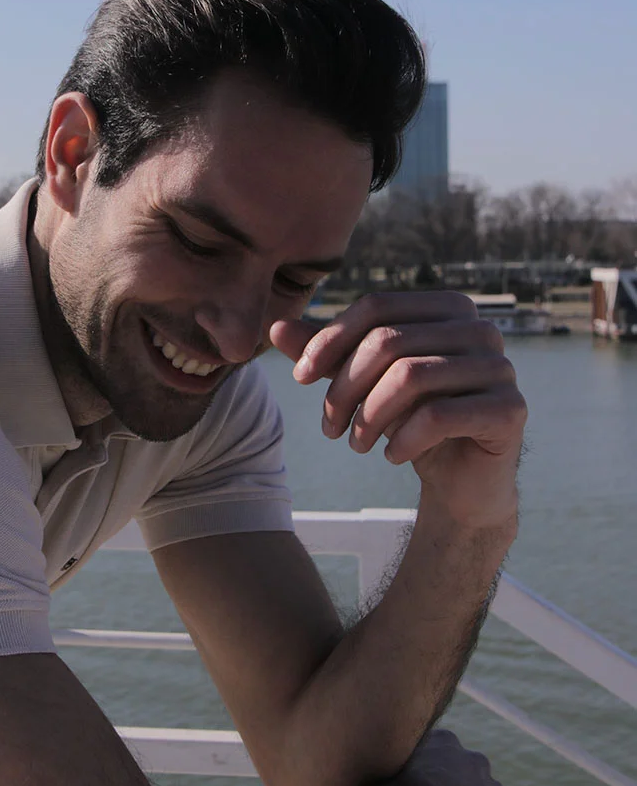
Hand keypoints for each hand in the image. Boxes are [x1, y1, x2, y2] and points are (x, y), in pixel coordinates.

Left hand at [270, 291, 527, 528]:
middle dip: (344, 388)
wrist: (461, 478)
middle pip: (389, 342)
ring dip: (368, 418)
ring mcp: (500, 367)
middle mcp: (481, 329)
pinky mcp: (510, 410)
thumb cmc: (411, 418)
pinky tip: (390, 456)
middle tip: (329, 428)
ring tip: (354, 445)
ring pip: (410, 377)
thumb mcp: (362, 384)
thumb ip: (325, 354)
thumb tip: (276, 327)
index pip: (377, 307)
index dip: (329, 339)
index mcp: (447, 309)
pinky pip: (438, 416)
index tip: (299, 377)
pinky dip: (402, 440)